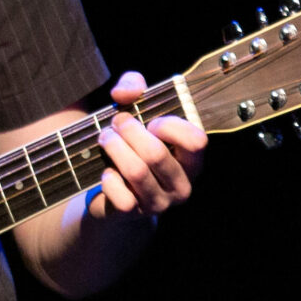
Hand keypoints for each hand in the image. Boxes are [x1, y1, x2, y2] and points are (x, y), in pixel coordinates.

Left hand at [90, 70, 206, 222]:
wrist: (113, 192)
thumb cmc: (131, 144)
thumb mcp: (136, 109)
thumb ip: (133, 86)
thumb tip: (122, 93)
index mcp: (192, 160)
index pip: (196, 141)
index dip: (170, 126)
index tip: (151, 121)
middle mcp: (181, 184)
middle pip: (155, 154)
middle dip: (129, 131)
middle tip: (116, 122)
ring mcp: (159, 202)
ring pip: (136, 171)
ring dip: (114, 148)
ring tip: (104, 137)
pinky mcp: (134, 214)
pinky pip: (121, 196)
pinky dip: (109, 180)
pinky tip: (106, 172)